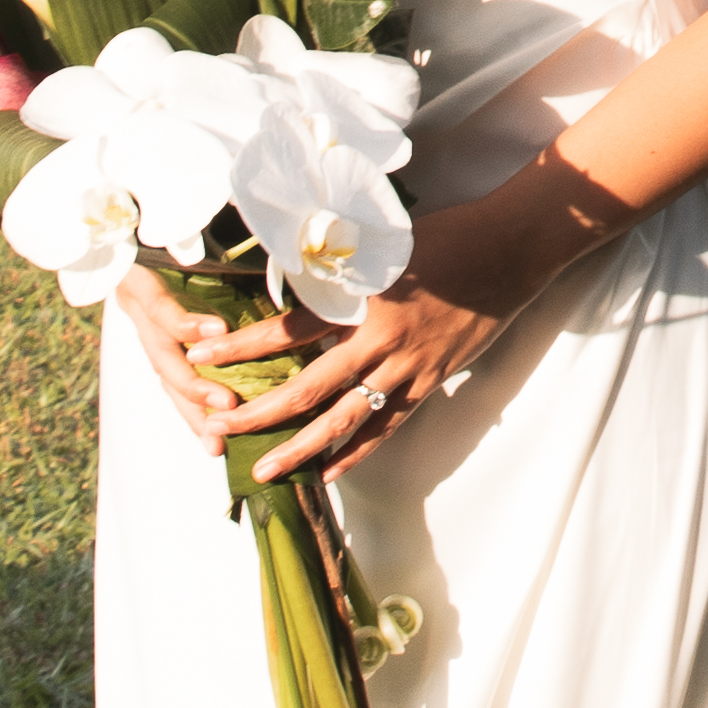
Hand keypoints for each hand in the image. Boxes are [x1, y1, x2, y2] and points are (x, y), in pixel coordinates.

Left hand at [117, 222, 516, 481]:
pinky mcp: (431, 381)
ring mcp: (407, 367)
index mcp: (360, 299)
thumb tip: (291, 272)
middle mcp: (379, 339)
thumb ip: (338, 264)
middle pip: (307, 388)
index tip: (198, 355)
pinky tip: (328, 473)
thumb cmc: (447, 233)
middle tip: (217, 429)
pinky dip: (357, 452)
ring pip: (344, 419)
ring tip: (265, 470)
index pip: (286, 330)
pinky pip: (387, 426)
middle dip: (258, 413)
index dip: (240, 346)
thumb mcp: (382, 240)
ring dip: (301, 448)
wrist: (510, 249)